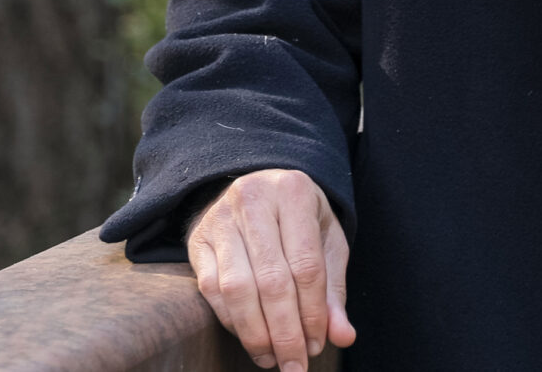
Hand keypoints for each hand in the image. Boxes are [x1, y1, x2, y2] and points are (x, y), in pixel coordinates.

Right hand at [185, 168, 355, 371]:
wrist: (257, 187)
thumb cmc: (299, 220)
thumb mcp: (326, 243)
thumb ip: (334, 291)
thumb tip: (343, 337)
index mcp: (294, 192)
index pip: (306, 265)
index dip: (313, 313)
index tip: (317, 346)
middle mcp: (253, 199)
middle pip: (272, 281)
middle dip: (286, 332)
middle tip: (295, 365)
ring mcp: (220, 218)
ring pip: (237, 289)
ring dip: (256, 334)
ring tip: (271, 358)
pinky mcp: (197, 240)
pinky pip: (212, 290)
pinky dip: (232, 322)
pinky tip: (251, 337)